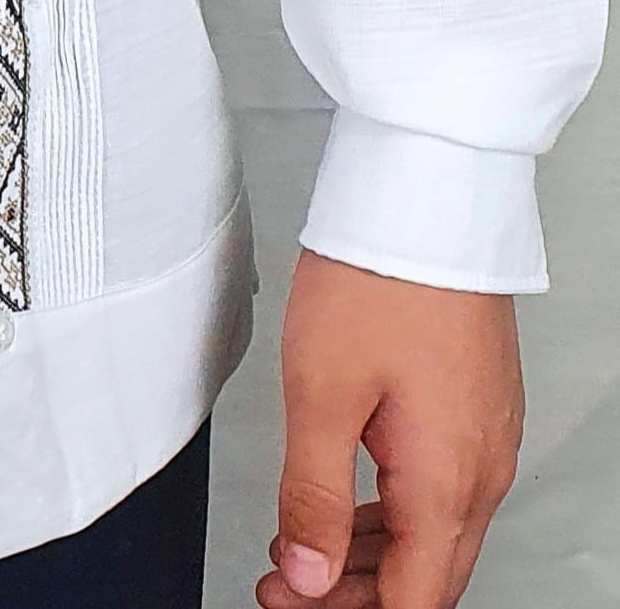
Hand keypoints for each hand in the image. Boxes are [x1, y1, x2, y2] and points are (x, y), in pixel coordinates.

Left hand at [259, 249, 521, 608]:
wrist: (428, 201)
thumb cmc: (379, 279)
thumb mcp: (321, 392)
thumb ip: (313, 495)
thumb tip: (308, 575)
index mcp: (447, 480)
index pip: (412, 601)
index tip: (289, 602)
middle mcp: (481, 468)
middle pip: (425, 576)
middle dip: (353, 592)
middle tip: (284, 583)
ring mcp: (485, 437)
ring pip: (434, 534)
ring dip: (368, 554)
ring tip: (300, 544)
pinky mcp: (476, 408)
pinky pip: (440, 488)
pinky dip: (392, 510)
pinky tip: (345, 497)